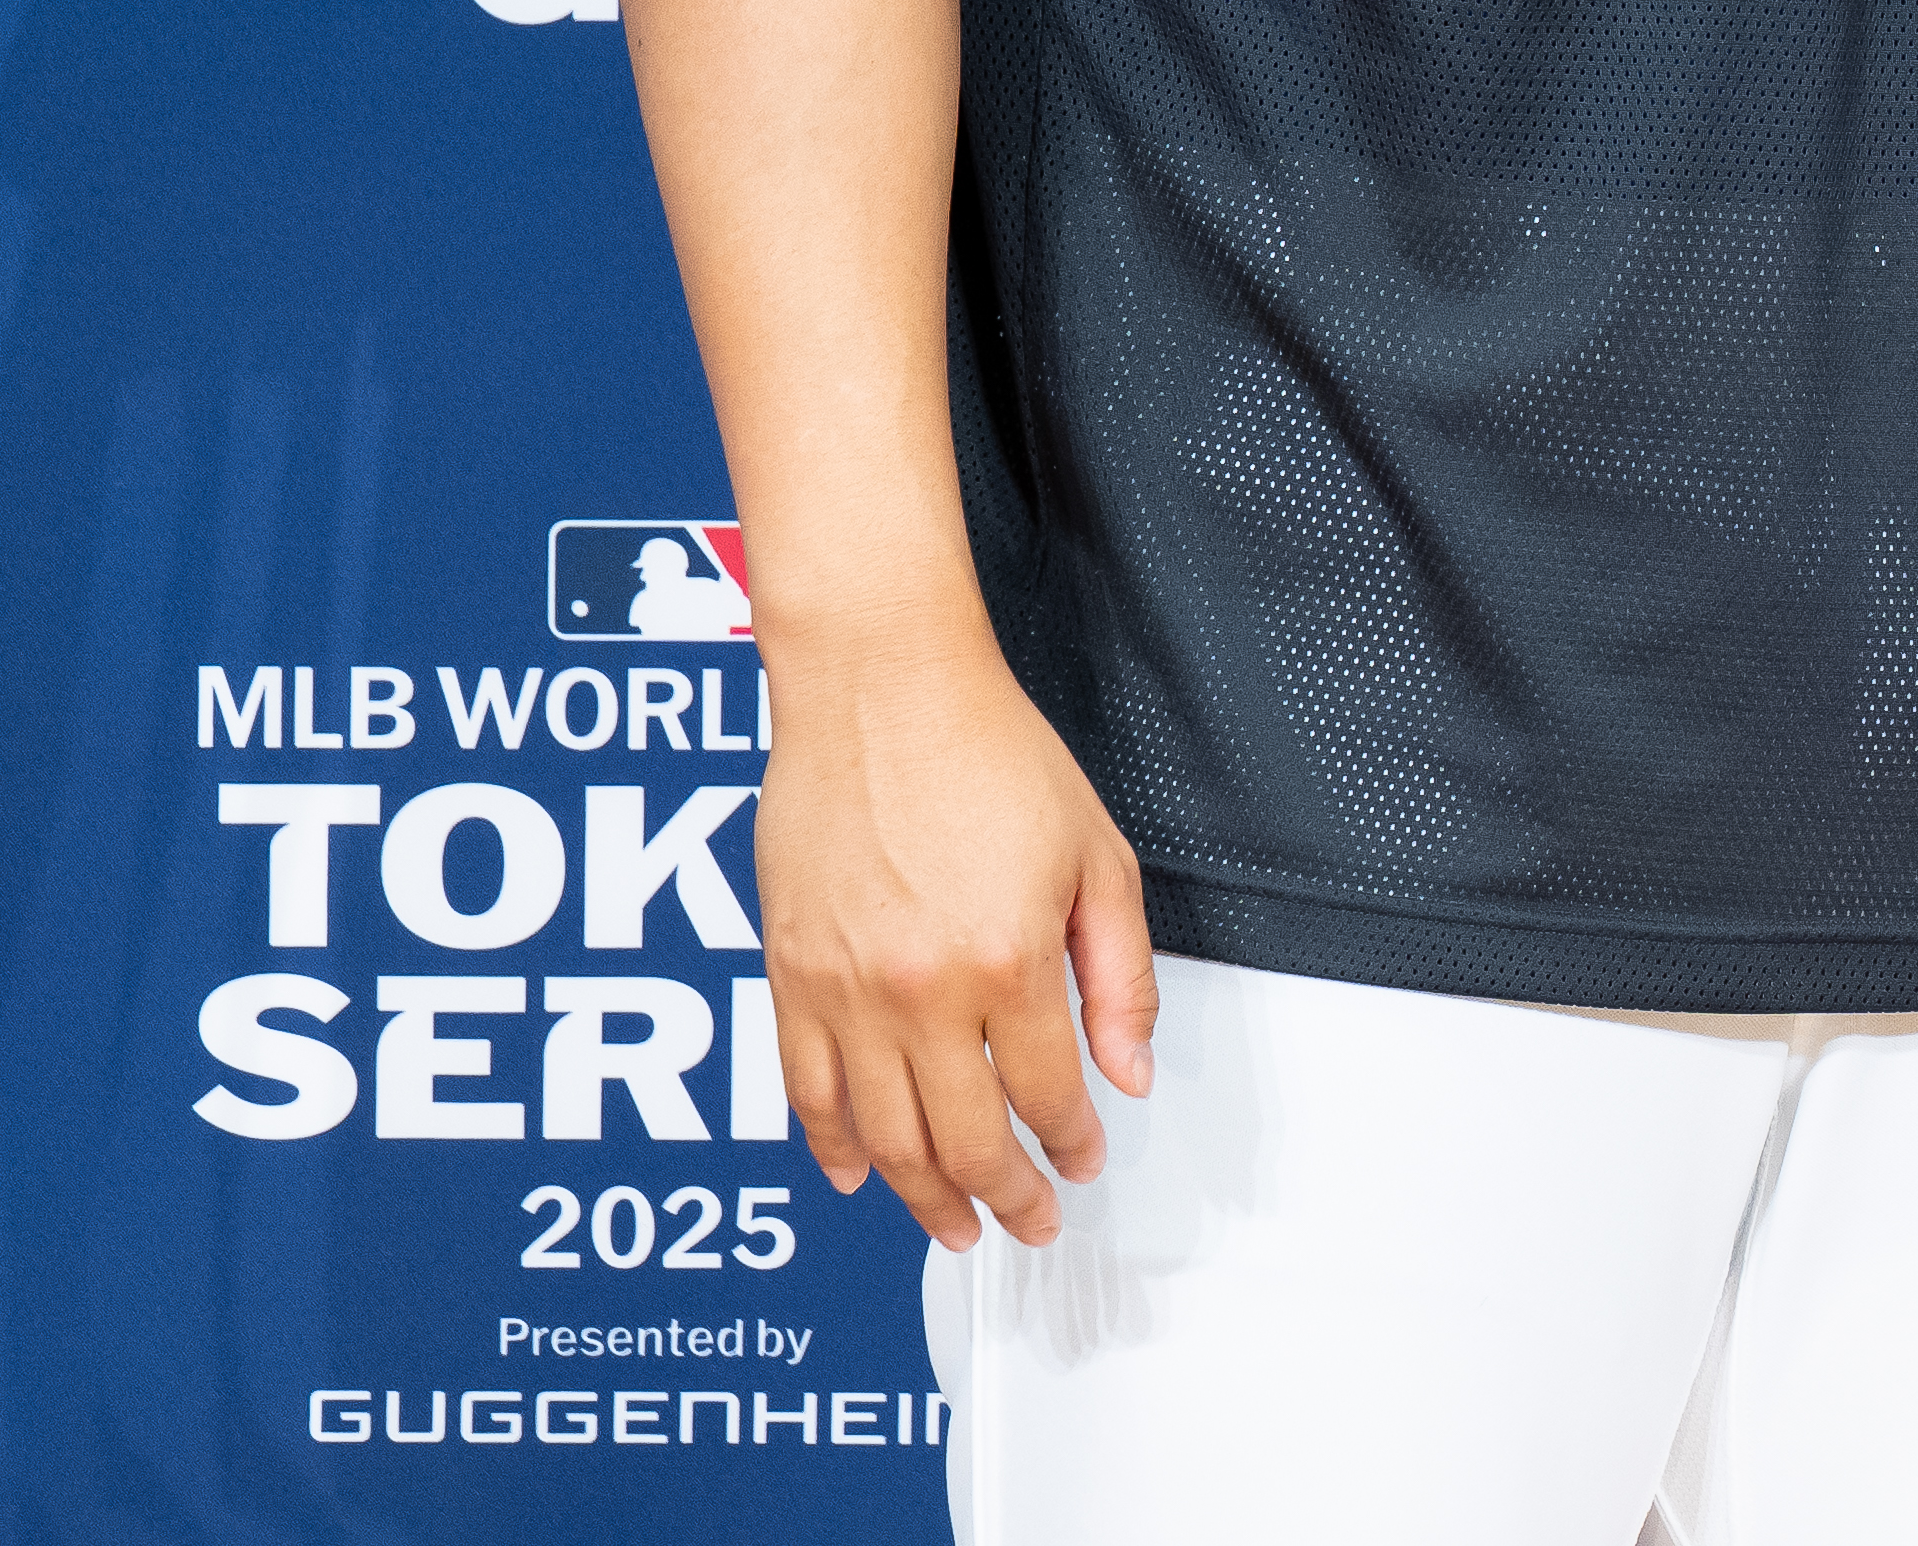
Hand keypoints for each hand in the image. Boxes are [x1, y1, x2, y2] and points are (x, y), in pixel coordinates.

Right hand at [755, 602, 1154, 1249]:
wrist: (881, 690)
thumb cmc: (990, 755)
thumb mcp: (1096, 857)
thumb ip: (1119, 977)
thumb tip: (1128, 1072)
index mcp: (1007, 960)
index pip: (1047, 1093)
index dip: (1072, 1142)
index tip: (1086, 1161)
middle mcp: (919, 991)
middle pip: (964, 1138)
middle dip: (1006, 1196)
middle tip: (1030, 1222)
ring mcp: (844, 990)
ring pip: (883, 1138)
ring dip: (924, 1197)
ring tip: (958, 1226)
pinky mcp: (789, 976)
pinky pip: (806, 1092)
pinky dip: (832, 1149)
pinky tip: (862, 1177)